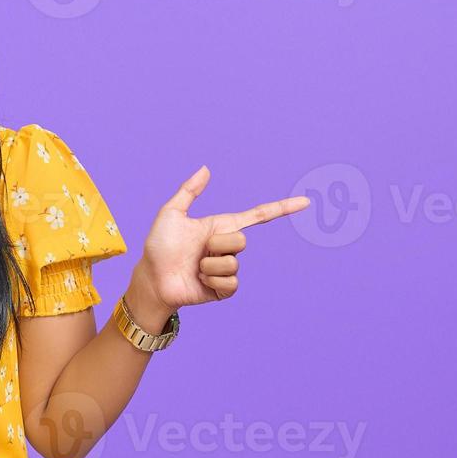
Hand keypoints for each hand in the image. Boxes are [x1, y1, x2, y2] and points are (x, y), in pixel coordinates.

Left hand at [135, 164, 310, 310]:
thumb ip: (189, 191)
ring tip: (194, 267)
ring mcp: (227, 268)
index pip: (258, 216)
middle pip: (241, 241)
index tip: (305, 202)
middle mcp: (227, 247)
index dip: (282, 209)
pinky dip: (212, 280)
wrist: (152, 279)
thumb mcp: (171, 213)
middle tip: (197, 250)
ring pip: (233, 263)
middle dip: (216, 244)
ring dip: (209, 265)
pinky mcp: (224, 289)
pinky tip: (199, 280)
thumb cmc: (159, 246)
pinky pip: (231, 282)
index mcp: (221, 227)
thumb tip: (206, 169)